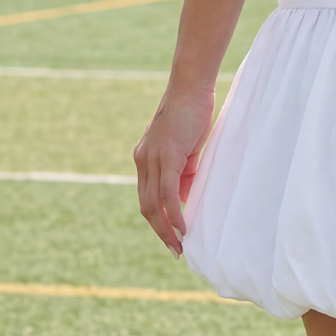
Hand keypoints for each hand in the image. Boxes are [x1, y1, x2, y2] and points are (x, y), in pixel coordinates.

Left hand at [134, 83, 215, 256]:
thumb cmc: (192, 112)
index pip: (147, 197)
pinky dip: (174, 214)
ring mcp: (152, 158)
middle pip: (146, 206)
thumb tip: (184, 199)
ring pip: (154, 204)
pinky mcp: (167, 156)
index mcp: (145, 159)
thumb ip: (183, 172)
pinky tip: (183, 228)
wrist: (191, 86)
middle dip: (160, 232)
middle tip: (176, 250)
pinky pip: (167, 194)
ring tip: (179, 246)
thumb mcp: (185, 148)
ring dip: (166, 229)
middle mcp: (143, 160)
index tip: (171, 237)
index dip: (157, 220)